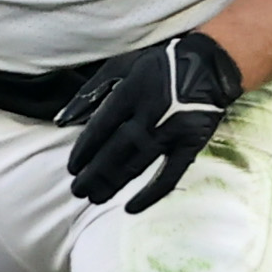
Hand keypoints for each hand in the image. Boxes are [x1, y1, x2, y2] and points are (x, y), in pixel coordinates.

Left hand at [57, 33, 244, 212]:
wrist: (210, 66)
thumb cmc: (161, 64)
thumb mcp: (121, 66)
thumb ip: (91, 92)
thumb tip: (61, 120)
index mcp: (131, 93)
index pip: (100, 128)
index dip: (83, 151)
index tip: (72, 168)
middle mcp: (150, 114)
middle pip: (115, 150)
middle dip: (93, 173)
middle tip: (77, 190)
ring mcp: (172, 132)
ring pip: (137, 165)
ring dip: (113, 184)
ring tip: (94, 198)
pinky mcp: (191, 145)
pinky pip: (170, 175)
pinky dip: (151, 194)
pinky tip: (131, 208)